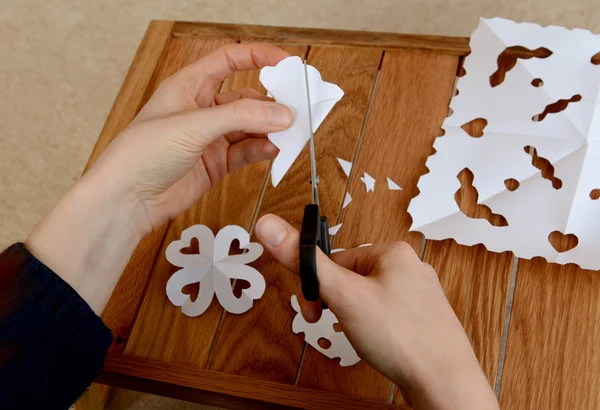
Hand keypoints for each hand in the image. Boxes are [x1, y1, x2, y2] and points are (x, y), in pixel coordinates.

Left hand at [26, 44, 292, 313]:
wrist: (127, 200)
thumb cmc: (142, 153)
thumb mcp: (195, 125)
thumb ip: (242, 118)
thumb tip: (283, 115)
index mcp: (189, 86)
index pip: (230, 60)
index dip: (258, 56)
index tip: (286, 63)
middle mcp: (201, 109)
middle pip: (246, 97)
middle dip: (271, 102)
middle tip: (297, 108)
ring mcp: (209, 138)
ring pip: (249, 127)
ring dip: (269, 129)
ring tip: (290, 133)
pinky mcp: (215, 164)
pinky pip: (246, 151)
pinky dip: (261, 150)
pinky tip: (274, 150)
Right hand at [255, 214, 498, 409]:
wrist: (445, 382)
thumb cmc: (402, 336)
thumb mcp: (344, 295)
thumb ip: (306, 262)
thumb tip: (269, 225)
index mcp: (392, 252)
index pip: (336, 260)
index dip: (319, 288)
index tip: (314, 309)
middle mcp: (410, 267)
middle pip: (352, 279)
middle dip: (339, 305)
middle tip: (340, 326)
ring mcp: (420, 294)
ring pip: (369, 299)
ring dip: (356, 318)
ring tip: (366, 338)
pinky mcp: (424, 318)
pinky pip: (387, 315)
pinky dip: (376, 329)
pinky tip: (382, 344)